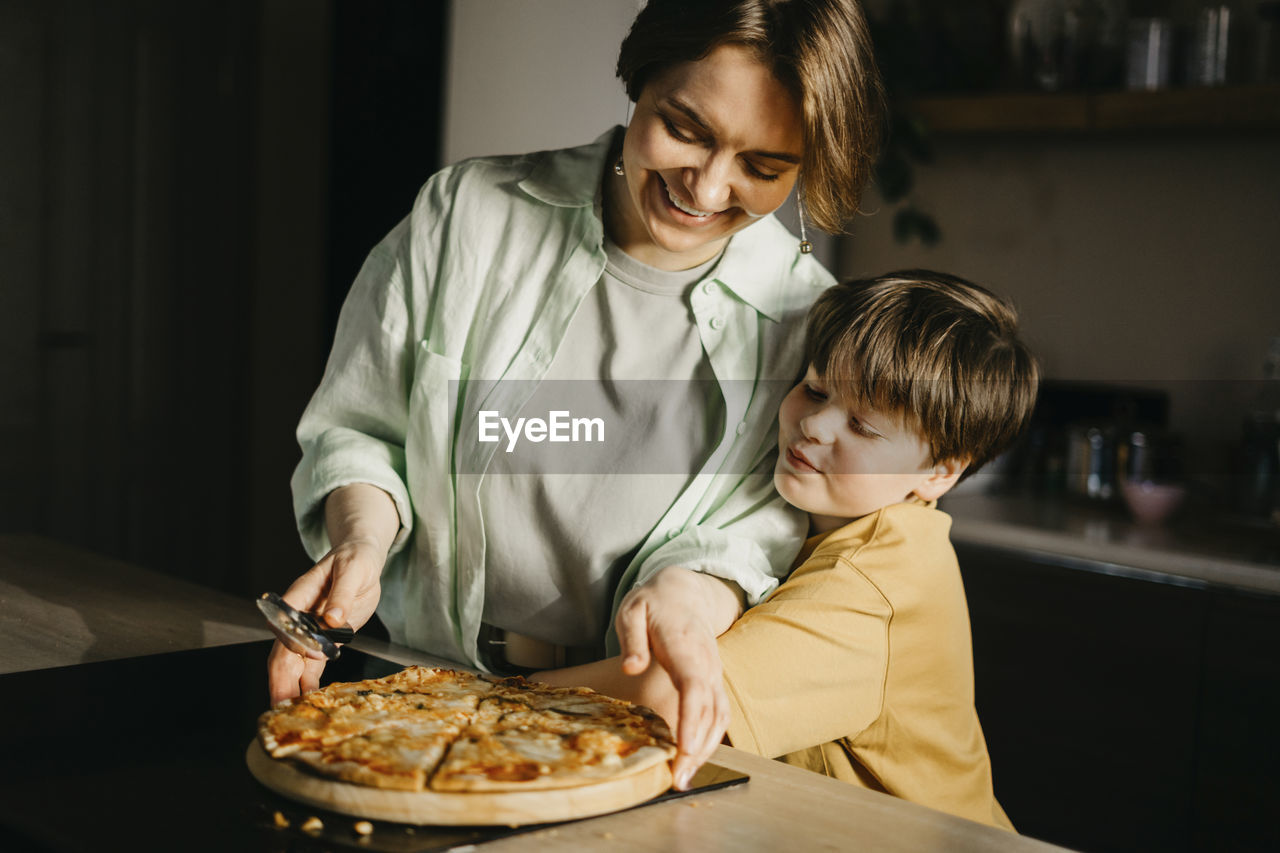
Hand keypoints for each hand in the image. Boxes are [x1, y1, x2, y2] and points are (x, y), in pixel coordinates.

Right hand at [266, 537, 383, 704]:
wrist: (360, 560)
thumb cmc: (354, 560)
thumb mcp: (353, 570)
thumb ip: (342, 594)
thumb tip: (333, 618)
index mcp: (299, 598)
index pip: (286, 627)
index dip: (292, 647)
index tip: (303, 664)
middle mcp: (297, 618)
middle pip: (282, 653)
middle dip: (280, 681)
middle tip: (280, 709)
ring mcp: (308, 632)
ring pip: (292, 665)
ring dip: (289, 689)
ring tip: (289, 716)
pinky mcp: (322, 641)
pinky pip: (310, 668)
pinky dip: (306, 686)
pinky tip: (306, 704)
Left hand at [614, 567, 741, 789]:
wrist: (684, 593)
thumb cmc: (653, 604)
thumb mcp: (632, 611)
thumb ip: (632, 639)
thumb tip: (631, 668)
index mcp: (685, 646)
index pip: (694, 686)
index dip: (691, 720)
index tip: (683, 749)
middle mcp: (707, 663)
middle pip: (710, 710)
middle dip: (697, 747)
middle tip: (678, 779)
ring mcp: (714, 673)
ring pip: (719, 717)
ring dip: (706, 749)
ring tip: (684, 776)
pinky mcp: (714, 682)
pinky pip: (719, 714)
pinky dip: (710, 740)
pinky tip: (693, 758)